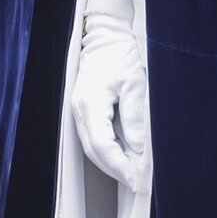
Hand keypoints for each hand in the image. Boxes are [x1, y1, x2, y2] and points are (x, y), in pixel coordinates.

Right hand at [72, 11, 147, 191]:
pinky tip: (123, 154)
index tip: (135, 177)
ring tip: (131, 171)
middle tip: (135, 181)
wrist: (105, 36)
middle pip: (94, 151)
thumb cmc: (120, 55)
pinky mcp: (84, 109)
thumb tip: (137, 148)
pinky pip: (93, 136)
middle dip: (114, 169)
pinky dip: (107, 149)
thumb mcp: (134, 82)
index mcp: (90, 103)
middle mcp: (79, 110)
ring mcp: (79, 110)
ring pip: (91, 146)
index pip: (102, 145)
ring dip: (110, 162)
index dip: (118, 165)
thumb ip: (134, 116)